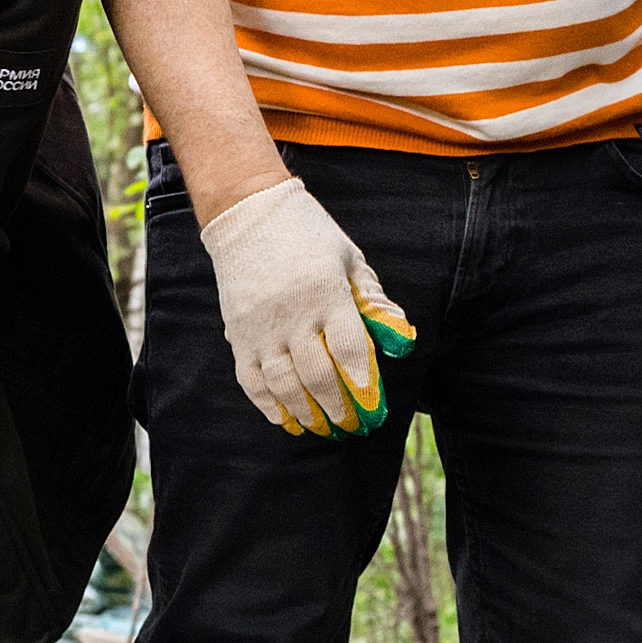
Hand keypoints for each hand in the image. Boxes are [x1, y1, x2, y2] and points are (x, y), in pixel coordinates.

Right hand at [199, 179, 415, 437]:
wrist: (247, 213)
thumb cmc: (310, 234)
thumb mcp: (350, 258)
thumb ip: (375, 300)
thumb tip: (401, 338)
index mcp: (327, 293)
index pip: (348, 349)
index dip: (362, 383)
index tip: (373, 407)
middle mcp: (293, 315)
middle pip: (317, 375)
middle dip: (338, 407)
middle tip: (351, 426)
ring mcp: (262, 327)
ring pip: (284, 384)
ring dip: (306, 413)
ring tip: (322, 429)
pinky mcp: (239, 333)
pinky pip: (251, 379)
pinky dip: (268, 404)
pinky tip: (285, 420)